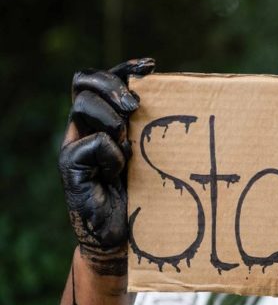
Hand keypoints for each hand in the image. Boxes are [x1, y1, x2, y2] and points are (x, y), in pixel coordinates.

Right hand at [58, 58, 154, 274]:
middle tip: (136, 105)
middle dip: (112, 85)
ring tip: (129, 142)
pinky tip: (121, 172)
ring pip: (82, 106)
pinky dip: (112, 153)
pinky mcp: (71, 167)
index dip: (125, 67)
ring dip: (112, 118)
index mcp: (105, 118)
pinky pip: (92, 143)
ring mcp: (76, 145)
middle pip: (84, 81)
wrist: (123, 238)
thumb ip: (154, 128)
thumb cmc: (145, 194)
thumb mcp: (154, 154)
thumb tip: (180, 98)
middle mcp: (86, 127)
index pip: (103, 78)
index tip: (152, 66)